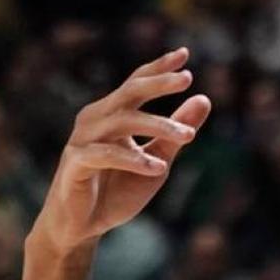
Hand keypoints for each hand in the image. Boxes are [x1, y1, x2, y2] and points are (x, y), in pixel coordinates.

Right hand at [29, 49, 210, 255]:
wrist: (81, 226)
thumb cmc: (115, 191)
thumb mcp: (157, 161)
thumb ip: (176, 133)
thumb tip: (204, 99)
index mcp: (112, 114)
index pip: (136, 84)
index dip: (158, 67)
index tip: (185, 54)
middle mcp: (95, 119)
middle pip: (129, 93)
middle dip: (158, 83)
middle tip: (187, 79)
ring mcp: (82, 139)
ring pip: (122, 122)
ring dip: (157, 126)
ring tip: (189, 136)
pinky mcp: (75, 163)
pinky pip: (106, 155)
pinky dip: (133, 160)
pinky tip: (157, 167)